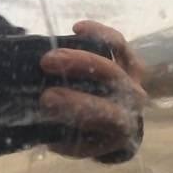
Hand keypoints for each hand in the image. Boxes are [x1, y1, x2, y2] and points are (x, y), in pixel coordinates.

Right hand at [39, 20, 146, 160]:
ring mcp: (134, 81)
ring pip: (112, 60)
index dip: (76, 103)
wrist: (115, 132)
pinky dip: (100, 33)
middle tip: (45, 63)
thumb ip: (62, 132)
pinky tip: (77, 29)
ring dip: (81, 53)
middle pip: (111, 78)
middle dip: (78, 68)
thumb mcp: (75, 142)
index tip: (46, 97)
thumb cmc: (88, 137)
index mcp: (121, 128)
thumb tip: (37, 114)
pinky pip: (119, 44)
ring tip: (52, 53)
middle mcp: (133, 103)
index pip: (103, 114)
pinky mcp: (131, 63)